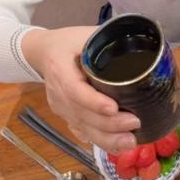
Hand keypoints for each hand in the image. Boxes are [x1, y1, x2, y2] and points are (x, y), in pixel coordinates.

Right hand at [21, 26, 140, 151]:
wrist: (42, 52)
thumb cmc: (66, 41)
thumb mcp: (84, 34)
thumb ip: (105, 39)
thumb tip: (137, 43)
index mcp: (60, 68)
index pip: (75, 90)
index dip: (94, 102)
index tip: (114, 108)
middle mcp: (57, 92)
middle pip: (81, 114)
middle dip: (109, 124)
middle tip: (135, 123)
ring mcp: (60, 107)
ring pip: (82, 128)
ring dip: (107, 138)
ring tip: (131, 141)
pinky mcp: (65, 115)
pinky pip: (81, 131)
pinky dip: (100, 140)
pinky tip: (117, 145)